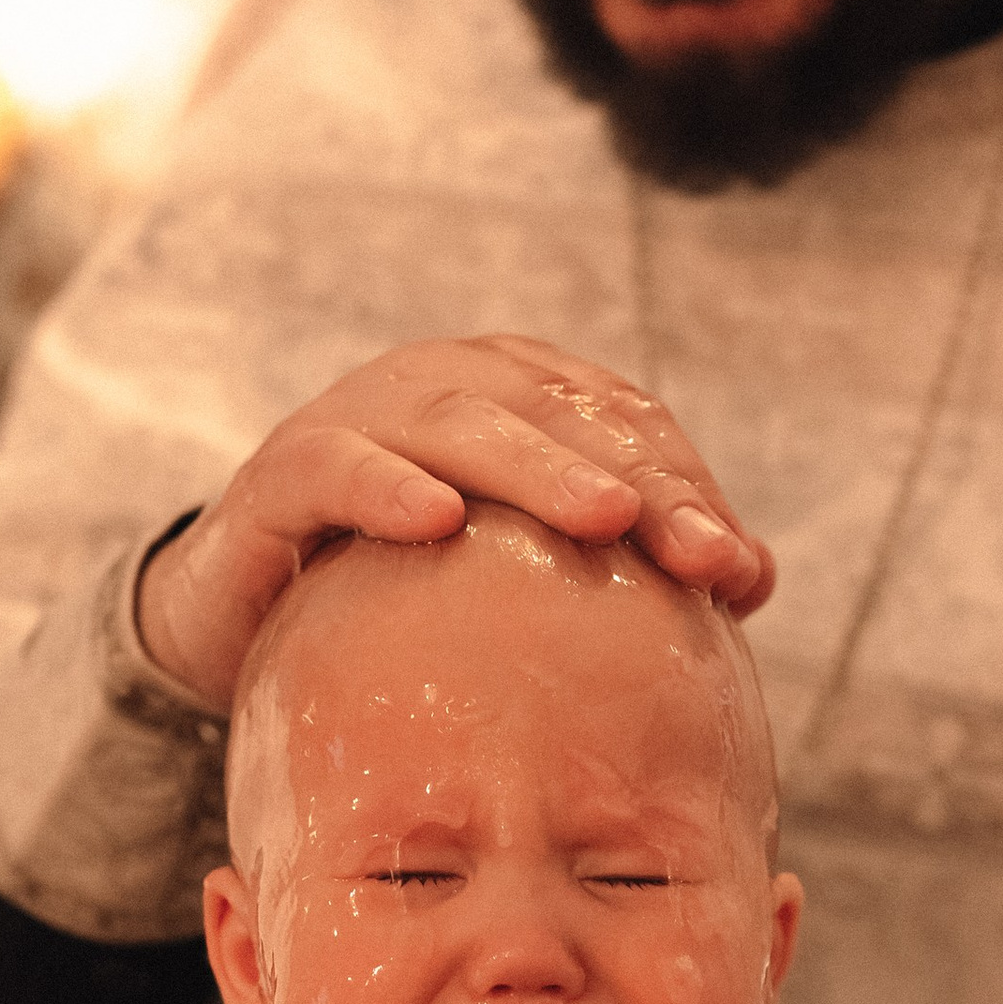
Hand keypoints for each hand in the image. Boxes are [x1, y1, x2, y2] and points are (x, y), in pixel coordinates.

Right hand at [136, 333, 772, 707]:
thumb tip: (754, 577)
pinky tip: (437, 518)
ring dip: (534, 465)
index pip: (618, 423)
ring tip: (603, 516)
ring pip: (455, 419)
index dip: (684, 487)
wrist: (248, 619)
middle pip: (553, 412)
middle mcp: (437, 384)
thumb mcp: (518, 583)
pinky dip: (383, 482)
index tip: (739, 571)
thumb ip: (629, 568)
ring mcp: (355, 418)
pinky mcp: (278, 472)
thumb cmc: (403, 595)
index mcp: (510, 394)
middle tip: (699, 553)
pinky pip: (332, 465)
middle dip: (636, 479)